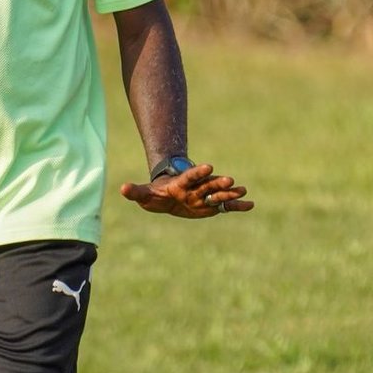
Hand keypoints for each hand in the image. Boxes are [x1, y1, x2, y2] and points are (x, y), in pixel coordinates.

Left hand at [119, 162, 253, 218]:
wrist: (168, 197)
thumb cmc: (156, 194)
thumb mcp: (144, 195)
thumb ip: (136, 191)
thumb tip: (122, 188)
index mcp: (181, 184)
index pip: (191, 176)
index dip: (198, 172)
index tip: (209, 166)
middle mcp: (196, 188)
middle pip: (208, 184)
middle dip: (218, 182)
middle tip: (229, 179)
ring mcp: (206, 196)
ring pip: (219, 193)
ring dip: (230, 193)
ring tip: (242, 191)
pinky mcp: (213, 206)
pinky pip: (227, 206)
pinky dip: (237, 206)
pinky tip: (250, 205)